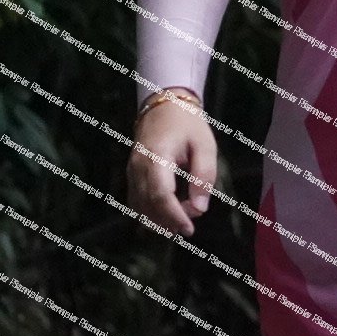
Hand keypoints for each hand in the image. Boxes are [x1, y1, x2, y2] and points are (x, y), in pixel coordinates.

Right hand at [127, 95, 222, 235]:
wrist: (163, 106)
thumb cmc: (188, 124)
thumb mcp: (205, 145)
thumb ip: (204, 175)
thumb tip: (200, 208)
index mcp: (157, 156)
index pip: (161, 194)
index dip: (174, 216)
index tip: (189, 229)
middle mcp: (138, 166)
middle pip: (148, 205)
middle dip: (170, 220)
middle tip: (192, 220)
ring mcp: (131, 171)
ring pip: (139, 207)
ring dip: (160, 220)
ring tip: (182, 219)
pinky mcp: (131, 175)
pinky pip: (136, 202)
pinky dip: (150, 214)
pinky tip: (167, 217)